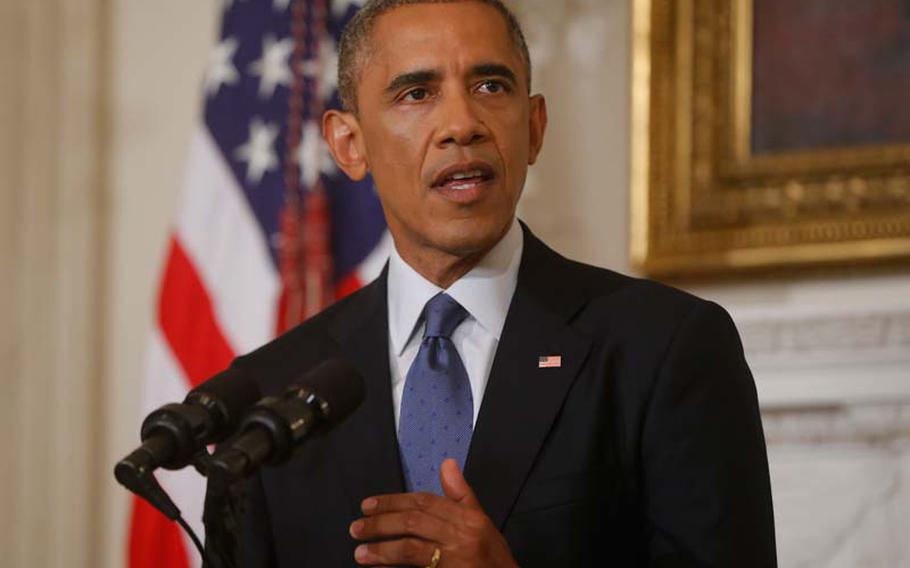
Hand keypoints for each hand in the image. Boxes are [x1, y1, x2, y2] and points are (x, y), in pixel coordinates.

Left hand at [350, 458, 517, 566]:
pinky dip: (394, 567)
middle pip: (415, 521)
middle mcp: (463, 534)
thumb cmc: (492, 557)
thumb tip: (447, 462)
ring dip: (382, 549)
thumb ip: (461, 494)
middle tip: (356, 528)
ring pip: (412, 548)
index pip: (425, 502)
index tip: (368, 505)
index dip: (394, 501)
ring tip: (360, 552)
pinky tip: (378, 567)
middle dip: (382, 523)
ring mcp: (457, 558)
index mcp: (470, 517)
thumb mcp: (482, 522)